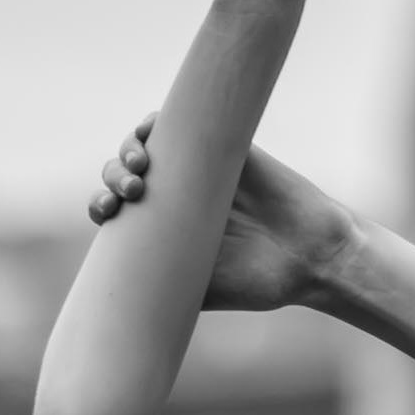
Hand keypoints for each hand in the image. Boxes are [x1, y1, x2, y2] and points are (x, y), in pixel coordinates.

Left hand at [86, 118, 360, 312]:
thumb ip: (158, 284)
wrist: (312, 257)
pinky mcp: (226, 147)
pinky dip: (158, 121)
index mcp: (164, 230)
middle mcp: (177, 197)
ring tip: (140, 165)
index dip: (102, 204)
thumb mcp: (197, 291)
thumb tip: (114, 292)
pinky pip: (182, 121)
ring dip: (130, 149)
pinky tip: (150, 131)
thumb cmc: (258, 282)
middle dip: (115, 177)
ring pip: (147, 145)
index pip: (117, 209)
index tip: (107, 212)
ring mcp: (199, 169)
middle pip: (124, 174)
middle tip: (130, 191)